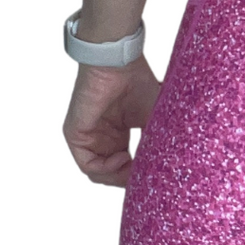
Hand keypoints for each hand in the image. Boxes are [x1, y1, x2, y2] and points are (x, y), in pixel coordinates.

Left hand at [62, 56, 161, 186]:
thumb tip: (168, 170)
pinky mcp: (75, 134)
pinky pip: (88, 165)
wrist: (119, 64)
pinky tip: (122, 158)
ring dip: (119, 176)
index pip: (126, 167)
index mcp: (118, 135)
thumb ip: (157, 144)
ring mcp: (88, 137)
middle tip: (146, 179)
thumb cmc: (138, 83)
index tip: (156, 176)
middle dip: (129, 180)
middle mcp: (102, 138)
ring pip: (99, 174)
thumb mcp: (155, 120)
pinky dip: (106, 169)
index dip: (140, 176)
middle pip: (112, 174)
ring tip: (135, 169)